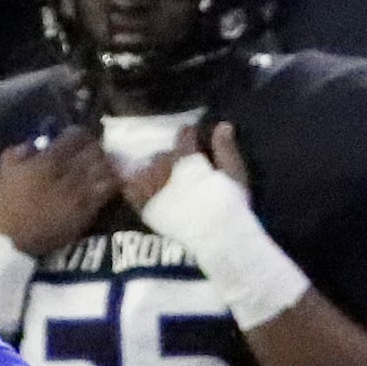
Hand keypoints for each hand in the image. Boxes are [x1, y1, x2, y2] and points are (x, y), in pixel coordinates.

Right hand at [0, 127, 116, 256]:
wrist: (8, 240)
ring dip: (104, 164)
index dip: (79, 135)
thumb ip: (23, 149)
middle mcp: (69, 173)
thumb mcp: (7, 167)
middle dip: (94, 148)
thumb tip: (38, 141)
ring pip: (106, 168)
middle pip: (95, 150)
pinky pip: (108, 190)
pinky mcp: (87, 211)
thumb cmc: (4, 204)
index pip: (77, 136)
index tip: (75, 139)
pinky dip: (111, 182)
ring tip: (99, 167)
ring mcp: (81, 193)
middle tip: (90, 152)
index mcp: (49, 160)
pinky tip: (105, 183)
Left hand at [117, 120, 246, 214]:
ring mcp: (152, 190)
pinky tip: (142, 188)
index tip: (191, 136)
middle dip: (170, 157)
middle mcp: (166, 172)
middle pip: (162, 155)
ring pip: (146, 170)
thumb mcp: (236, 175)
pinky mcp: (144, 209)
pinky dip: (134, 185)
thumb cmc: (230, 207)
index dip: (188, 135)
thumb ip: (226, 150)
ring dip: (153, 171)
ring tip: (162, 178)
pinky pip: (130, 190)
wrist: (216, 240)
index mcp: (188, 161)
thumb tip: (222, 125)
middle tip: (178, 165)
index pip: (183, 137)